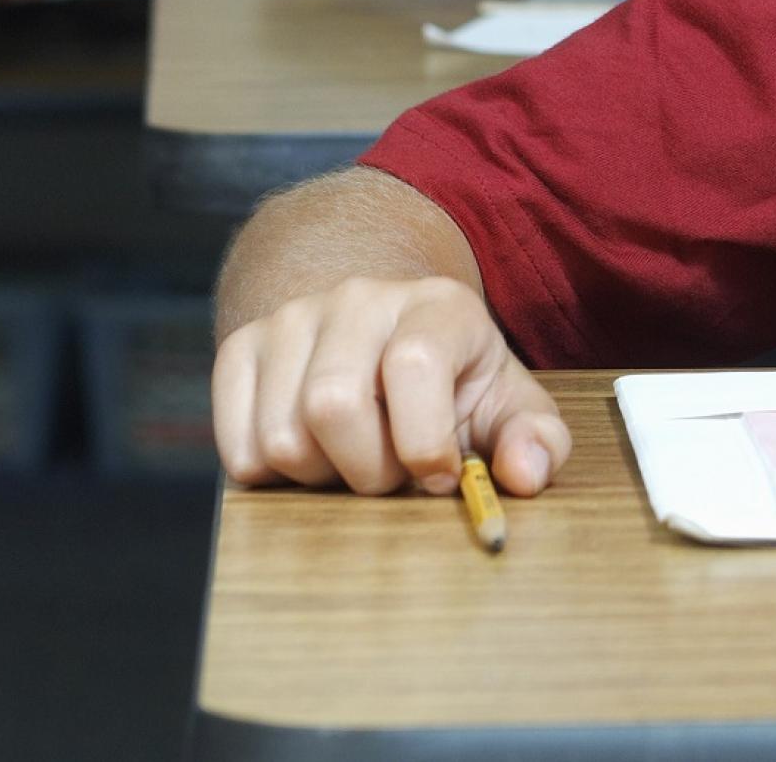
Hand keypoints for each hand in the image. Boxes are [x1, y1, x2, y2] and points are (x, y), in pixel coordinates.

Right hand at [210, 276, 570, 497]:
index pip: (413, 366)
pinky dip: (275, 476)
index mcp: (438, 305)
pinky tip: (313, 454)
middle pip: (332, 406)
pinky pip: (238, 447)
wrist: (380, 334)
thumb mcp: (507, 404)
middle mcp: (360, 298)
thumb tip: (526, 475)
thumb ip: (537, 440)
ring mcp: (291, 319)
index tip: (438, 474)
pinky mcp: (240, 349)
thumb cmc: (453, 383)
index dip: (424, 442)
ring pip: (281, 436)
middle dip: (368, 470)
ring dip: (321, 476)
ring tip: (354, 458)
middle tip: (392, 473)